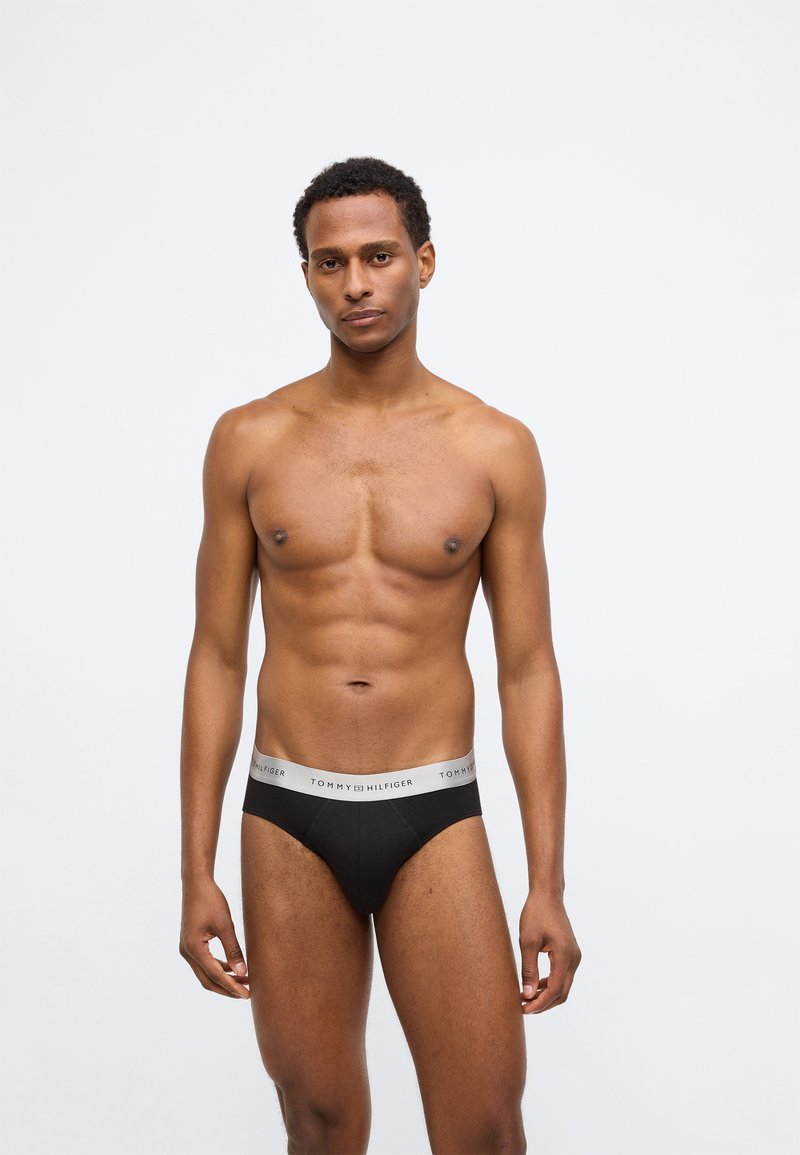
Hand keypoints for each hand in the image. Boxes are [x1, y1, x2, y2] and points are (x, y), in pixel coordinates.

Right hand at [179, 876, 249, 998]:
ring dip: (224, 978)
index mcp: (194, 949)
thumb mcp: (225, 925)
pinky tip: (233, 968)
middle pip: (207, 980)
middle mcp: (187, 952)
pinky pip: (204, 963)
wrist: (196, 883)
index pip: (215, 975)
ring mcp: (187, 949)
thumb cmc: (211, 900)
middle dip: (227, 988)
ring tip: (244, 981)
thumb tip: (242, 972)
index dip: (232, 987)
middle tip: (246, 993)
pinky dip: (218, 968)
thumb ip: (233, 950)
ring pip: (205, 973)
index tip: (246, 995)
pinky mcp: (191, 944)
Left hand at [518, 891, 580, 1014]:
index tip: (523, 1009)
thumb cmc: (536, 914)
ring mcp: (574, 956)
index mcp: (565, 956)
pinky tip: (535, 985)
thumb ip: (529, 970)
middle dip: (544, 1003)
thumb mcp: (527, 941)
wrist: (547, 895)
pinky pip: (562, 975)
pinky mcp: (570, 953)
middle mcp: (574, 958)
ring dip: (546, 995)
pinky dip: (550, 984)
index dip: (539, 1003)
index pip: (555, 990)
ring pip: (563, 986)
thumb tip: (528, 995)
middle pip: (562, 992)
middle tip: (524, 1008)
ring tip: (526, 998)